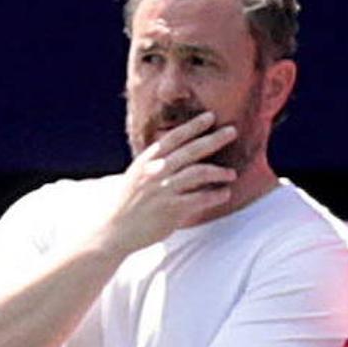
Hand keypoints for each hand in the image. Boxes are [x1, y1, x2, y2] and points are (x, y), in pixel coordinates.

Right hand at [102, 112, 238, 253]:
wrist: (115, 230)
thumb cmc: (129, 203)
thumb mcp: (137, 175)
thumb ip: (156, 163)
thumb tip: (178, 151)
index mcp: (147, 161)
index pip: (173, 137)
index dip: (193, 126)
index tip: (210, 117)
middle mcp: (155, 172)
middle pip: (191, 150)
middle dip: (214, 139)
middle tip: (232, 131)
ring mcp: (164, 190)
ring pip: (199, 173)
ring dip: (219, 171)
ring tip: (231, 173)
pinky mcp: (172, 209)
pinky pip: (201, 198)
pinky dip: (216, 195)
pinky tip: (225, 193)